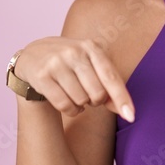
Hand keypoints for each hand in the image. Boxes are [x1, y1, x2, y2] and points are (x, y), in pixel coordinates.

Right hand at [13, 37, 134, 121]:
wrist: (33, 55)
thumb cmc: (70, 64)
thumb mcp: (91, 66)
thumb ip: (109, 86)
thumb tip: (126, 111)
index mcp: (91, 47)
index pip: (110, 76)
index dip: (122, 98)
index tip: (131, 117)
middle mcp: (74, 52)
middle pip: (97, 93)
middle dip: (96, 101)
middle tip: (88, 95)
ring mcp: (56, 63)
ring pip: (80, 100)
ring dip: (81, 106)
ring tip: (76, 97)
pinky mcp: (41, 76)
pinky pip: (64, 105)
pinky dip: (70, 110)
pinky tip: (68, 104)